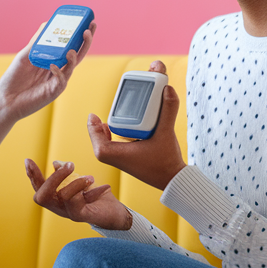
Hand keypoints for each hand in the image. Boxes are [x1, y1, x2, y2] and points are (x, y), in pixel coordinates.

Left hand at [0, 22, 95, 122]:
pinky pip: (61, 80)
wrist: (6, 99)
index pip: (71, 45)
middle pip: (77, 54)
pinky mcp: (53, 91)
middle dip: (86, 42)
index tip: (87, 22)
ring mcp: (57, 80)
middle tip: (89, 29)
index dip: (80, 35)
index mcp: (53, 60)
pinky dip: (59, 72)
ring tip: (72, 48)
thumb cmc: (14, 78)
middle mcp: (58, 69)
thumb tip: (47, 23)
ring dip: (75, 55)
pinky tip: (53, 66)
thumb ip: (36, 42)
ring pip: (72, 67)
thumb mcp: (25, 55)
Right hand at [26, 158, 132, 230]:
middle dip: (52, 178)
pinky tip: (104, 187)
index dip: (31, 175)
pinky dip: (92, 191)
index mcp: (55, 198)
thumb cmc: (96, 197)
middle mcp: (58, 207)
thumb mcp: (80, 182)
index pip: (38, 187)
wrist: (116, 214)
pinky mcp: (82, 216)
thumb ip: (67, 175)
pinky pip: (78, 202)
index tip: (28, 160)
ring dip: (77, 182)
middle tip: (70, 165)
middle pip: (41, 196)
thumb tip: (55, 163)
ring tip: (90, 178)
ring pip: (62, 196)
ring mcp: (69, 213)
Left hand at [87, 60, 186, 190]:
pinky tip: (121, 129)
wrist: (174, 179)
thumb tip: (168, 88)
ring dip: (107, 131)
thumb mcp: (166, 133)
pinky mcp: (128, 161)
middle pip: (100, 139)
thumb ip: (168, 110)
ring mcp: (121, 161)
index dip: (92, 126)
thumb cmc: (166, 160)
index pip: (95, 137)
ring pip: (107, 143)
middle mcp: (115, 159)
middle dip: (99, 126)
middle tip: (102, 114)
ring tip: (110, 120)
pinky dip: (115, 137)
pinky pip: (114, 147)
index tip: (93, 115)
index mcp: (115, 154)